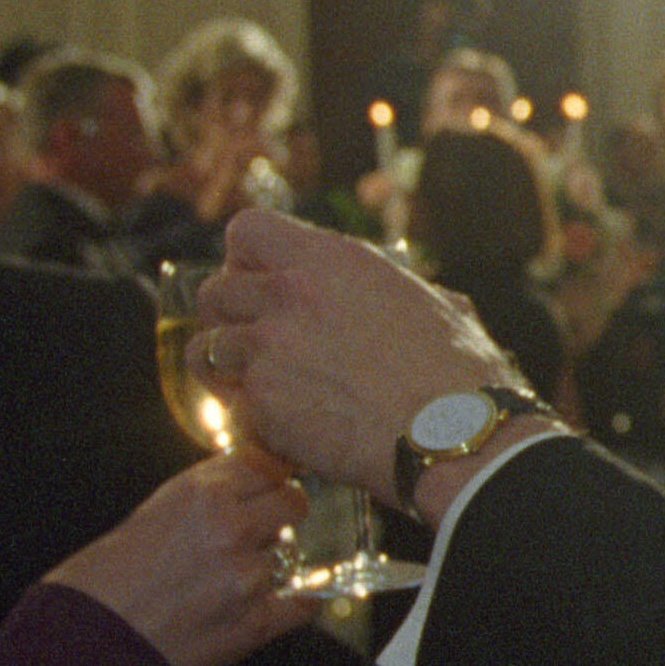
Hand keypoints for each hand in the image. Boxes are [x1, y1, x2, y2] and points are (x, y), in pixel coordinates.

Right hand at [45, 452, 317, 665]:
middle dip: (281, 512)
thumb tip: (240, 489)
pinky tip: (280, 602)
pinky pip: (302, 603)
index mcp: (198, 493)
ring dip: (272, 562)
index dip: (268, 474)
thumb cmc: (99, 583)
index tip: (268, 481)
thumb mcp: (148, 515)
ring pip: (291, 554)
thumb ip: (201, 498)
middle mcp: (229, 527)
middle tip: (263, 526)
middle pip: (293, 500)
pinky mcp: (254, 623)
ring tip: (233, 578)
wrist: (82, 645)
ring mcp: (246, 576)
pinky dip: (294, 602)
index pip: (266, 461)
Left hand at [197, 210, 519, 502]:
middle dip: (227, 321)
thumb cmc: (460, 374)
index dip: (245, 260)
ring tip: (262, 394)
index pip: (247, 230)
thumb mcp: (432, 304)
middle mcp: (292, 292)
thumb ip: (391, 290)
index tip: (261, 284)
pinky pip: (229, 409)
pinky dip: (250, 425)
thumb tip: (401, 291)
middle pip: (213, 292)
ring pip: (204, 351)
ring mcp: (270, 347)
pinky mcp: (262, 402)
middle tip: (255, 346)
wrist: (456, 434)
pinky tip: (284, 435)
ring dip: (229, 374)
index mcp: (332, 260)